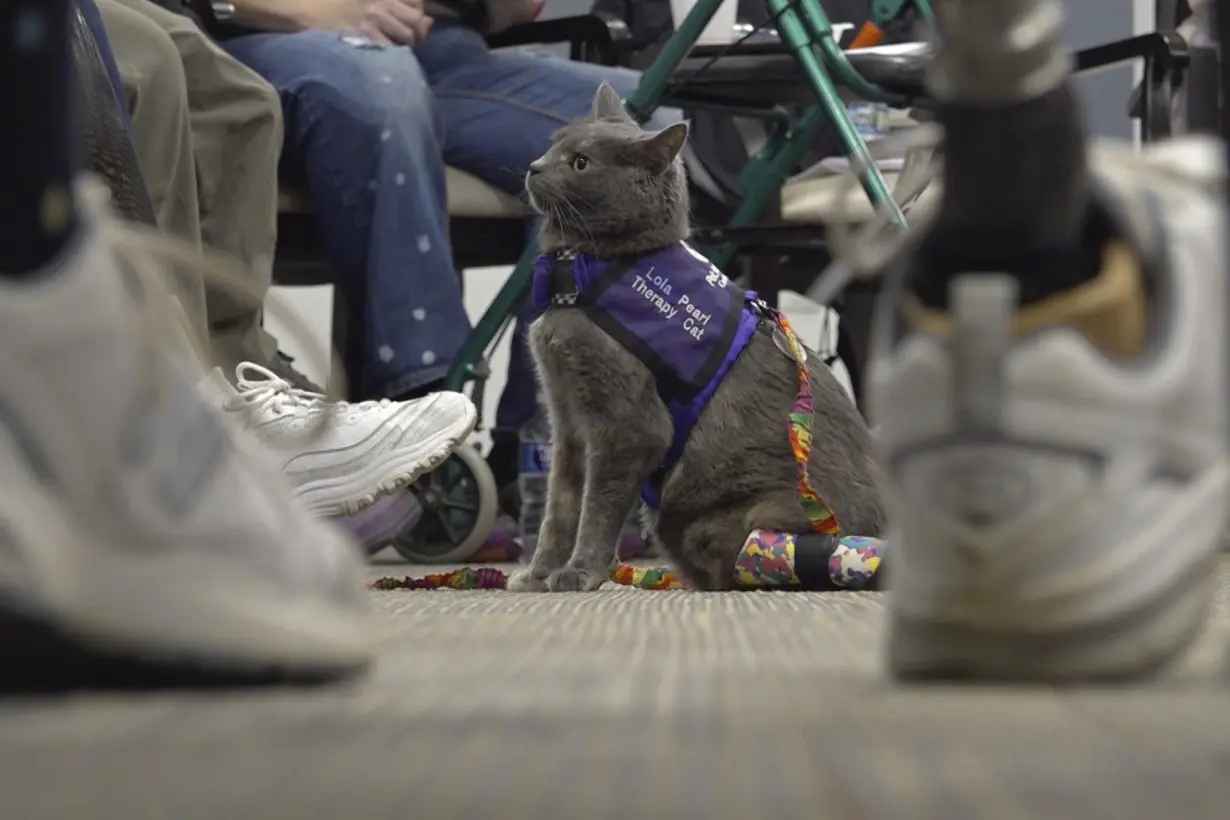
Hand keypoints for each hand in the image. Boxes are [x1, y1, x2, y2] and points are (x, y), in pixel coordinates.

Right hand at [291, 0, 431, 44]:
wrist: (305, 7)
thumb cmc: (333, 4)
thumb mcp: (365, 0)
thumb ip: (398, 6)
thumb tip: (429, 20)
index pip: (417, 3)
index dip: (419, 16)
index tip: (412, 23)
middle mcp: (381, 2)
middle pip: (416, 21)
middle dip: (417, 34)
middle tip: (407, 42)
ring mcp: (373, 18)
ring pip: (406, 36)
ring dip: (405, 46)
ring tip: (394, 50)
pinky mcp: (363, 33)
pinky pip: (389, 48)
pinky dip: (392, 56)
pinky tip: (383, 58)